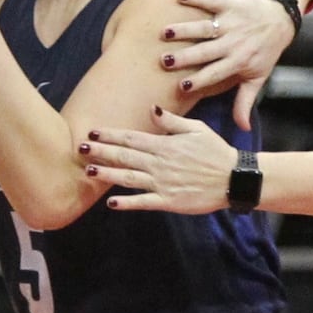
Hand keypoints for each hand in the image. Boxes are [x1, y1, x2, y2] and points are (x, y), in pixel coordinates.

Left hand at [80, 106, 235, 214]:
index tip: (93, 131)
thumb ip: (172, 121)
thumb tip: (152, 109)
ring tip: (88, 171)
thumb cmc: (216, 151)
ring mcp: (163, 183)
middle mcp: (160, 163)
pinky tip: (111, 202)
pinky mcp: (169, 201)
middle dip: (101, 152)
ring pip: (129, 178)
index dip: (111, 134)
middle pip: (125, 156)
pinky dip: (127, 203)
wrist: (233, 178)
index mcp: (165, 144)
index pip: (132, 138)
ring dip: (108, 174)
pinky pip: (144, 202)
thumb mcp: (197, 129)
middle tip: (79, 148)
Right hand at [160, 0, 295, 129]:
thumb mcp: (257, 78)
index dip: (201, 80)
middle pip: (206, 51)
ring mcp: (231, 22)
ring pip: (204, 26)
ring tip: (164, 33)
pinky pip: (211, 0)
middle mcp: (233, 42)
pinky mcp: (229, 3)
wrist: (279, 18)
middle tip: (163, 61)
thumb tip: (243, 130)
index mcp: (238, 62)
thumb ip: (245, 102)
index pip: (216, 73)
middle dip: (185, 56)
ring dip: (184, 29)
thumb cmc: (264, 51)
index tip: (182, 86)